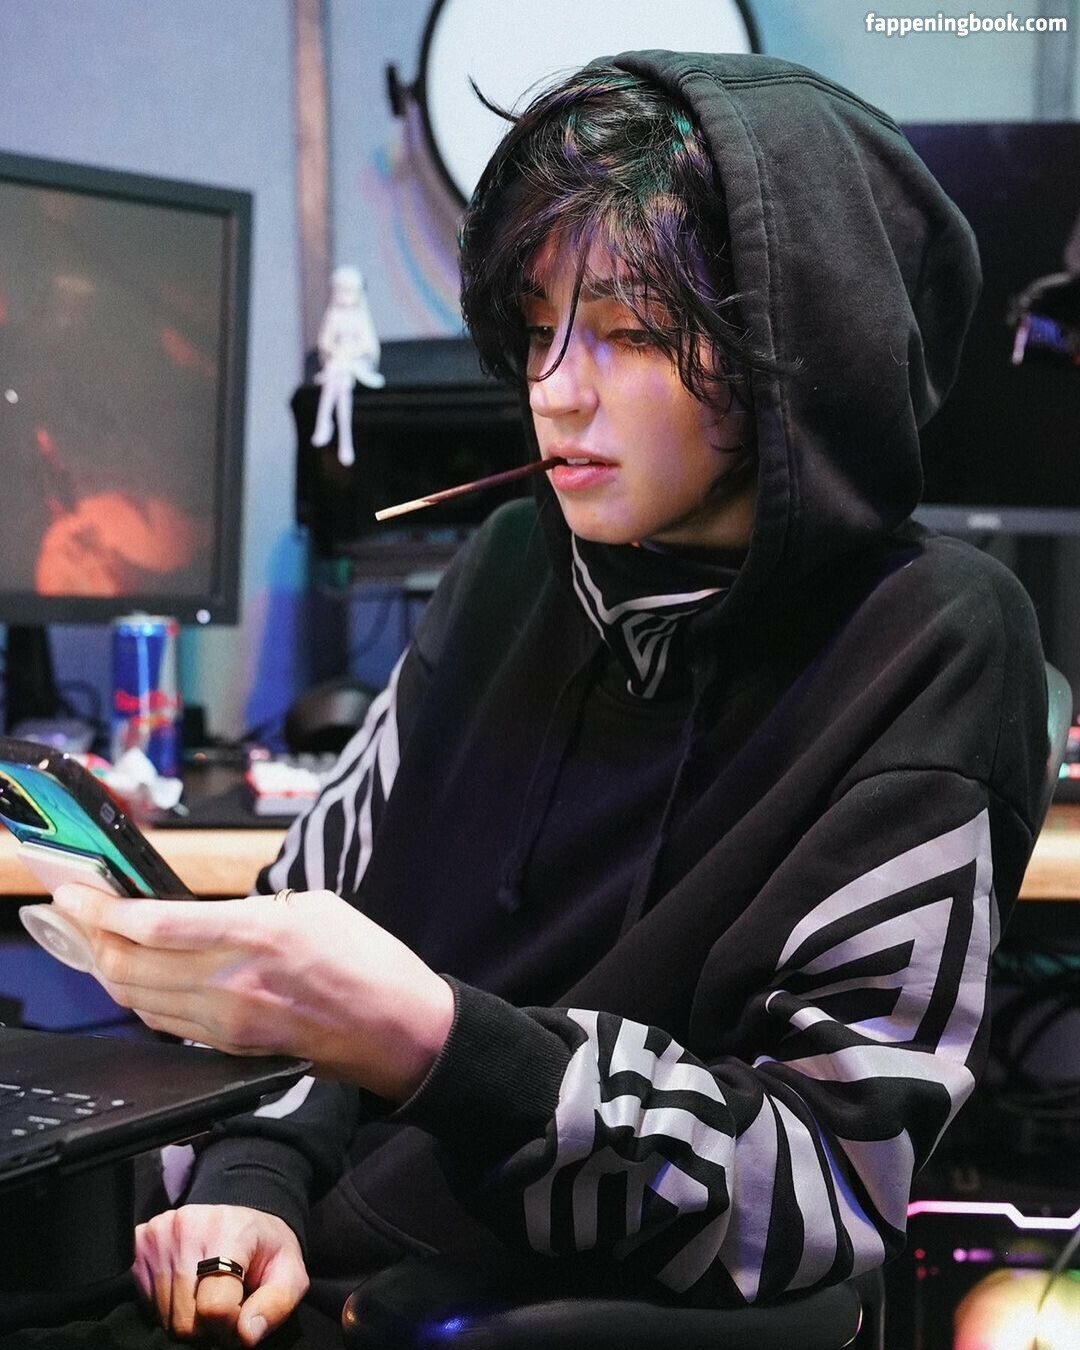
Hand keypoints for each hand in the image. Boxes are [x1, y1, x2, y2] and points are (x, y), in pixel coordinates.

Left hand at [51, 885, 455, 1101]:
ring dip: (107, 969)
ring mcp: (229, 1022)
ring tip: (97, 941)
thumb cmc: (368, 961)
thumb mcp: (312, 906)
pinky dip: (138, 997)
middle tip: (77, 912)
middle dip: (90, 937)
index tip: (77, 892)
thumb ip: (249, 909)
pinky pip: (165, 1022)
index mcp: (257, 934)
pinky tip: (135, 977)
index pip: (154, 925)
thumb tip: (198, 913)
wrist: (399, 1028)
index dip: (102, 909)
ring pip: (137, 999)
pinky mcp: (231, 1046)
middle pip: (129, 966)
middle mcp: (234, 982)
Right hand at [133, 1204, 307, 1344]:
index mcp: (229, 1231)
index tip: (243, 1316)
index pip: (215, 1308)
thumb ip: (276, 1304)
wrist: (243, 1218)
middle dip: (208, 1327)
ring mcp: (159, 1234)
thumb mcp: (290, 1272)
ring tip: (209, 1294)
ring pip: (164, 1317)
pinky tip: (188, 1286)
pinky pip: (146, 1303)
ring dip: (188, 1318)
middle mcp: (188, 1227)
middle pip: (185, 1320)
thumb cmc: (266, 1249)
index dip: (230, 1327)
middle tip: (227, 1305)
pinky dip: (167, 1305)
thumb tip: (245, 1334)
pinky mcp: (139, 1243)